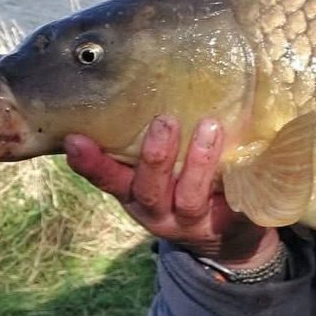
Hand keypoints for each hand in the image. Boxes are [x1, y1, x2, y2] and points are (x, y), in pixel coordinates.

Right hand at [63, 115, 277, 267]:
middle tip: (165, 121)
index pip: (107, 179)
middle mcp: (156, 210)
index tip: (75, 139)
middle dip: (155, 156)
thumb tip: (143, 81)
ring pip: (189, 196)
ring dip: (198, 163)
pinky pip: (228, 204)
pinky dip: (233, 181)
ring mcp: (189, 221)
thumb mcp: (162, 167)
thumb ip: (149, 139)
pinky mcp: (223, 224)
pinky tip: (241, 154)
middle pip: (148, 189)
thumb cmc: (185, 182)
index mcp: (134, 193)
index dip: (91, 163)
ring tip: (210, 127)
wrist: (227, 233)